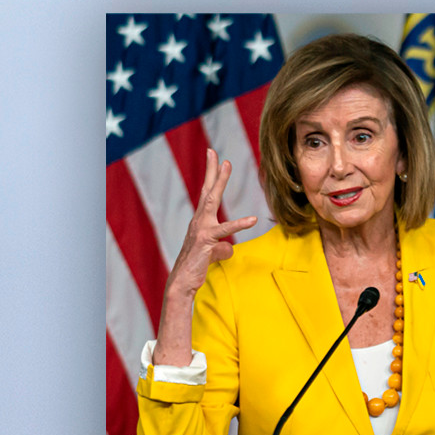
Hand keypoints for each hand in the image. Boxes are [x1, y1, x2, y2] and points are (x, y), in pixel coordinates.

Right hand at [153, 148, 258, 365]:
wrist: (182, 282)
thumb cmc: (196, 268)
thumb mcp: (213, 256)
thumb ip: (221, 249)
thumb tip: (229, 250)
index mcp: (200, 222)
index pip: (206, 195)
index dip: (211, 176)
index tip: (215, 158)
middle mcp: (198, 221)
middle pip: (206, 190)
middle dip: (211, 170)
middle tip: (214, 151)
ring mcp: (201, 229)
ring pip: (211, 200)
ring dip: (219, 181)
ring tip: (227, 164)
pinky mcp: (206, 241)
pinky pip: (225, 231)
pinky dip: (239, 224)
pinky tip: (252, 219)